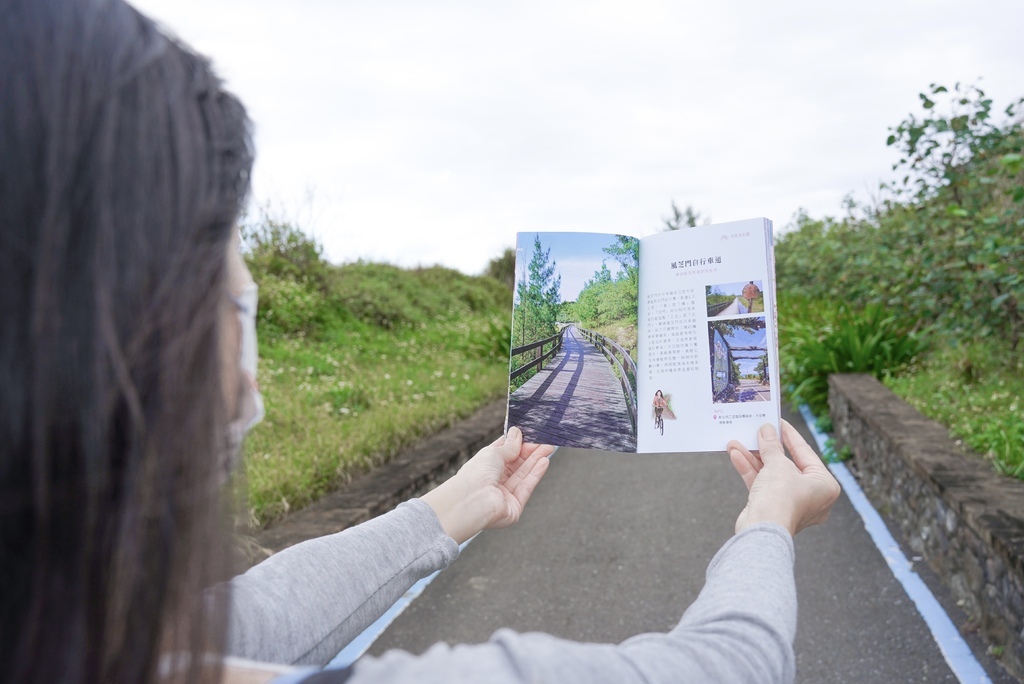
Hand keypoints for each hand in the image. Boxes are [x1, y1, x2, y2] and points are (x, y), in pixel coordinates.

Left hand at [422, 426, 553, 543]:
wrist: (472, 501)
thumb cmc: (476, 475)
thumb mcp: (494, 453)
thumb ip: (510, 445)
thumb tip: (518, 433)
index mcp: (485, 467)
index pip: (504, 453)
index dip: (518, 443)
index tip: (531, 435)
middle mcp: (494, 481)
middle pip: (516, 464)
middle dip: (531, 452)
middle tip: (546, 442)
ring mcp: (504, 495)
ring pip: (523, 475)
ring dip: (536, 461)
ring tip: (549, 448)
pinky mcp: (514, 507)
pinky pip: (526, 487)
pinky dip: (535, 474)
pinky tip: (544, 462)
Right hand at [726, 421, 840, 536]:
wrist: (762, 531)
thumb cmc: (781, 497)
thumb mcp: (778, 465)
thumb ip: (772, 446)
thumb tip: (766, 430)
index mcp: (824, 485)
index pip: (806, 453)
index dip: (790, 435)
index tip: (777, 422)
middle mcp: (811, 496)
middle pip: (786, 464)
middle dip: (767, 447)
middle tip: (756, 430)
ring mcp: (790, 503)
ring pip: (771, 474)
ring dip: (753, 457)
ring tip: (736, 441)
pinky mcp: (772, 509)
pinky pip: (762, 484)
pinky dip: (749, 470)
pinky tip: (735, 454)